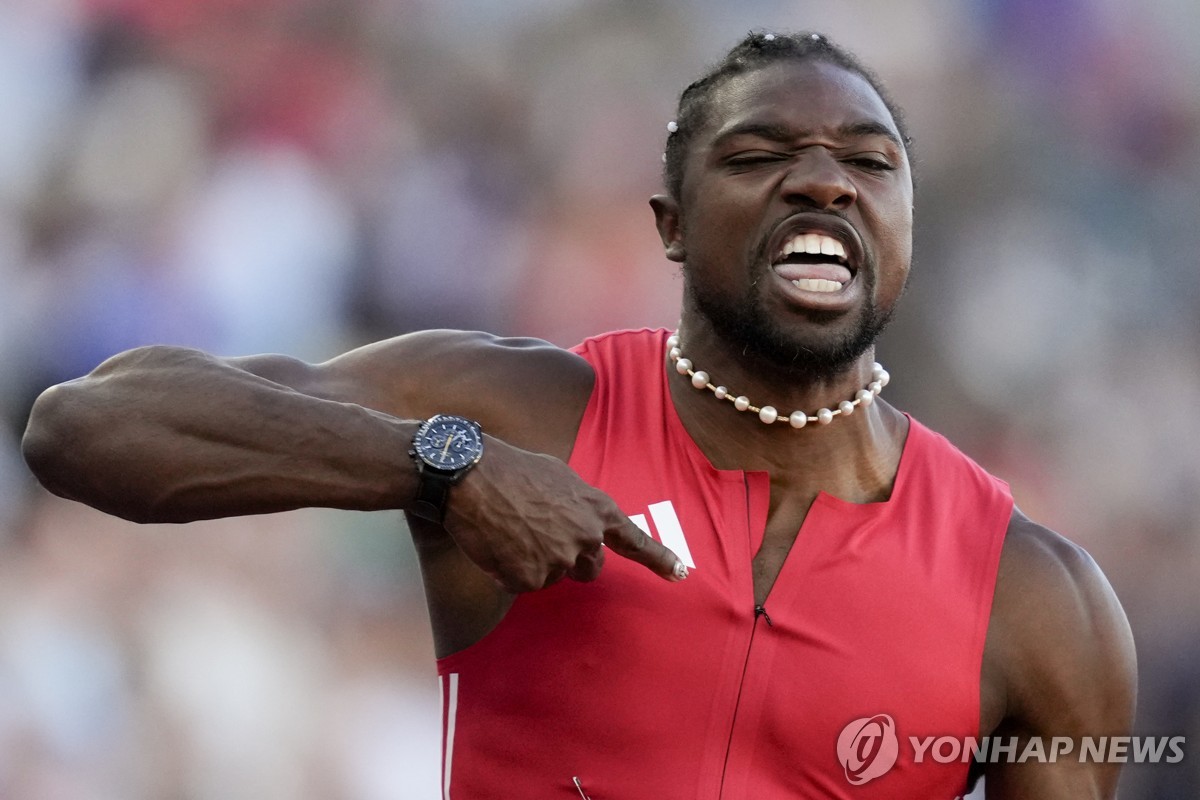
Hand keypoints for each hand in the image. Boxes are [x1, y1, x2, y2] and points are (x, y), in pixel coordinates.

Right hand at [441, 436, 686, 592]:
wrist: (472, 475)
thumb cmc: (513, 469)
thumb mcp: (560, 477)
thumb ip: (577, 505)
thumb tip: (574, 520)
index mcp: (596, 510)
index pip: (635, 541)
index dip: (659, 559)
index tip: (680, 573)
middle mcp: (585, 538)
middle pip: (590, 568)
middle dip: (570, 559)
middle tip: (539, 535)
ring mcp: (559, 560)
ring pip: (552, 575)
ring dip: (534, 561)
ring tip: (510, 530)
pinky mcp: (530, 578)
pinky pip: (523, 582)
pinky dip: (509, 570)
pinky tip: (498, 544)